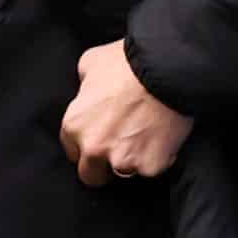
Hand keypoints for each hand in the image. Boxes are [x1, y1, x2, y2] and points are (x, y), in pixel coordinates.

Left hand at [61, 39, 193, 187]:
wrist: (165, 69)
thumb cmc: (127, 63)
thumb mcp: (90, 64)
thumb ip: (84, 86)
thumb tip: (88, 91)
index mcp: (73, 126)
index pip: (72, 151)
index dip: (87, 145)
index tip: (101, 138)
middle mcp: (93, 147)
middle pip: (91, 175)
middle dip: (103, 166)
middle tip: (120, 146)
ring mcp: (122, 160)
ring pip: (123, 174)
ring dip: (131, 161)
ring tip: (144, 137)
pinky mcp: (150, 166)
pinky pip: (152, 169)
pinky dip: (157, 157)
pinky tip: (161, 137)